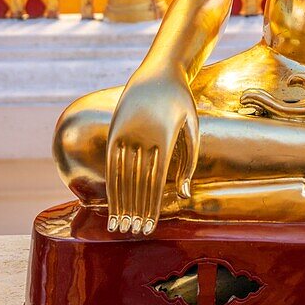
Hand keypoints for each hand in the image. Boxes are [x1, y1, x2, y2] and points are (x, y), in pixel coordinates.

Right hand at [105, 66, 198, 235]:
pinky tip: (112, 201)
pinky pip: (111, 162)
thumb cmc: (181, 101)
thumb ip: (190, 161)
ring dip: (120, 202)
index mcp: (163, 135)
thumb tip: (184, 195)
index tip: (150, 228)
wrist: (158, 70)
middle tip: (134, 234)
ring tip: (120, 225)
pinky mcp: (114, 128)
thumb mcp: (192, 126)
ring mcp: (125, 131)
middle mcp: (141, 134)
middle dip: (135, 211)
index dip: (152, 207)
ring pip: (121, 174)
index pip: (156, 181)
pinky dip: (111, 183)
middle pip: (137, 182)